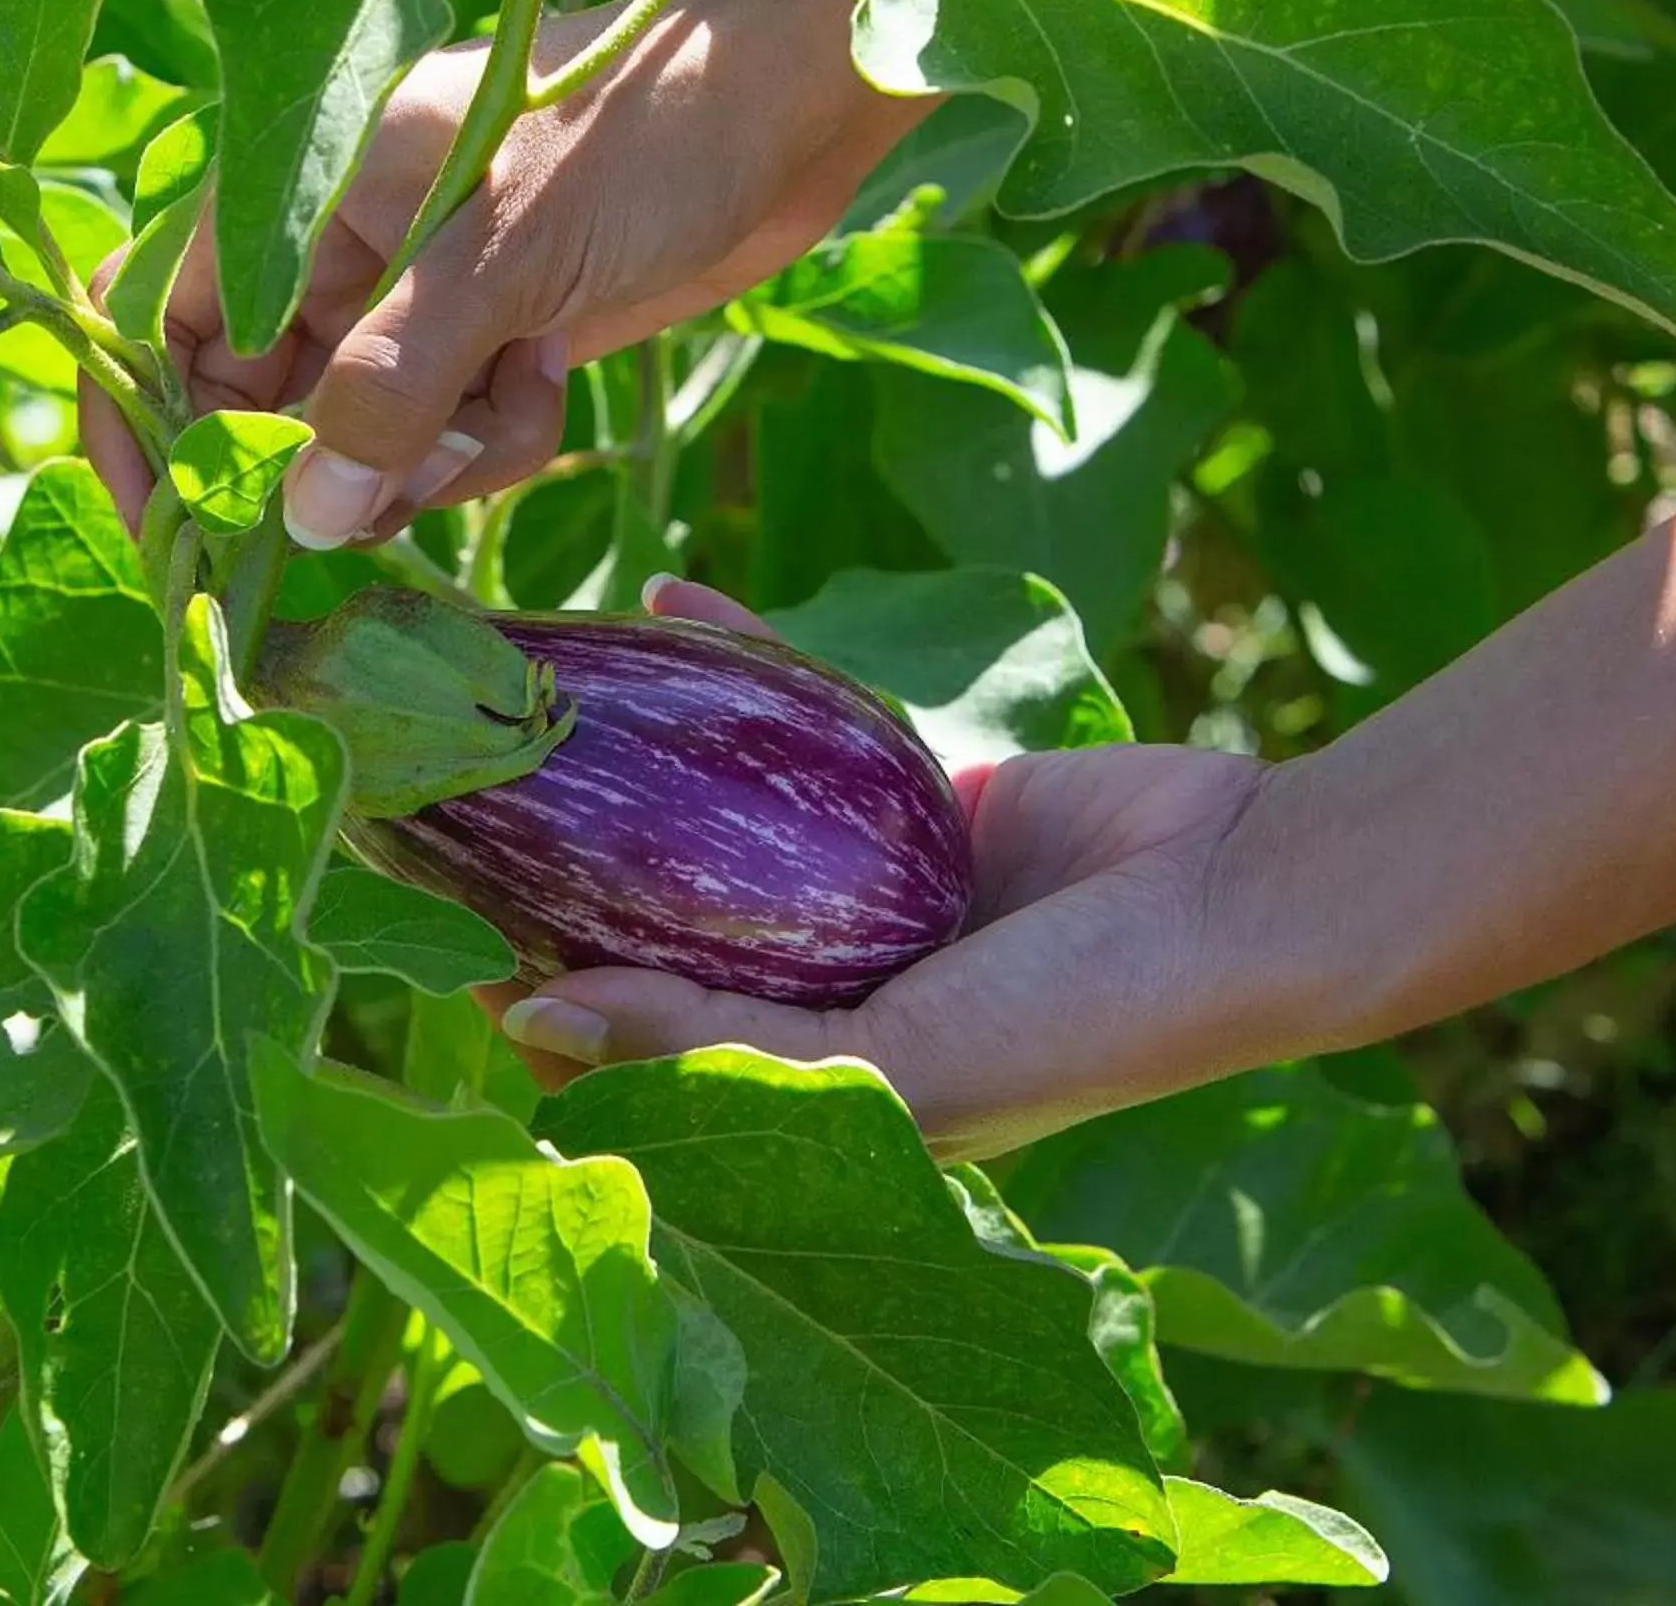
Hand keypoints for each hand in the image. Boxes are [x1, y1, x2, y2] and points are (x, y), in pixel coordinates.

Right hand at [80, 0, 922, 546]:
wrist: (796, 103)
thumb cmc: (642, 134)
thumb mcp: (501, 258)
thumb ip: (389, 386)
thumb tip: (300, 518)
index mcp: (300, 188)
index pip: (161, 315)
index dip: (147, 426)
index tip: (171, 540)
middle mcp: (342, 245)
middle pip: (261, 401)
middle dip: (318, 473)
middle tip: (372, 528)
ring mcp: (422, 295)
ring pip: (365, 439)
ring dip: (430, 460)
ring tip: (509, 403)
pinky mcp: (497, 336)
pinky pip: (452, 437)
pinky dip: (495, 438)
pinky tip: (554, 382)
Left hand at [489, 581, 1321, 1159]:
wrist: (1239, 894)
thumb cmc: (1073, 1018)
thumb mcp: (888, 1063)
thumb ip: (714, 1043)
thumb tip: (531, 1015)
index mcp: (808, 1083)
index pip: (636, 1048)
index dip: (536, 995)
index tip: (436, 925)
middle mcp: (822, 990)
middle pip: (656, 920)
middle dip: (557, 860)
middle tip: (449, 787)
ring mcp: (860, 886)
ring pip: (711, 813)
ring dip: (623, 753)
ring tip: (525, 687)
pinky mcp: (905, 788)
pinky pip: (794, 718)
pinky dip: (733, 654)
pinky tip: (661, 591)